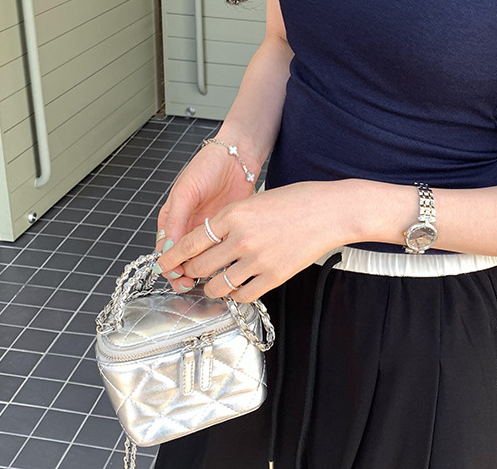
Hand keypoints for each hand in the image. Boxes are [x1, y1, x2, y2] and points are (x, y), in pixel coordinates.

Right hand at [154, 140, 260, 290]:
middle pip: (182, 259)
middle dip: (183, 274)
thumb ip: (175, 220)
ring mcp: (208, 230)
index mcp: (172, 218)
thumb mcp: (185, 192)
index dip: (168, 264)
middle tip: (189, 283)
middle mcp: (189, 227)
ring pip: (202, 259)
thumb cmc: (207, 166)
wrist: (237, 157)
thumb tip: (166, 249)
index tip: (174, 274)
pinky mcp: (226, 230)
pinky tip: (222, 268)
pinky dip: (219, 261)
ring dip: (201, 270)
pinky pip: (220, 251)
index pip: (165, 249)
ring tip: (205, 279)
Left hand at [154, 180, 354, 302]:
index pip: (191, 241)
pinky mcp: (273, 276)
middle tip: (191, 272)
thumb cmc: (298, 200)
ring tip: (214, 282)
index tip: (166, 263)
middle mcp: (241, 238)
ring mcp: (257, 259)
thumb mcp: (256, 201)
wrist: (330, 211)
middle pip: (199, 265)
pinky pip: (242, 295)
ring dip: (211, 286)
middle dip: (191, 272)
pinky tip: (238, 286)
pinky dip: (235, 294)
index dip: (174, 256)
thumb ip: (231, 220)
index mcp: (234, 214)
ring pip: (217, 285)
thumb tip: (210, 239)